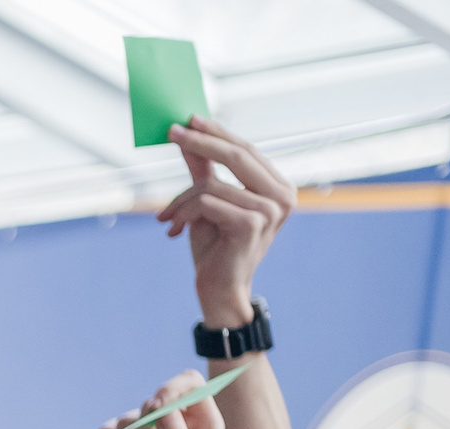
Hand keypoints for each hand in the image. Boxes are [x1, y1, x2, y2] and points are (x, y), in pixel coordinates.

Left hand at [158, 117, 293, 328]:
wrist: (218, 290)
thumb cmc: (214, 248)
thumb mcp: (208, 203)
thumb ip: (204, 170)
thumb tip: (189, 137)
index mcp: (277, 188)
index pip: (247, 150)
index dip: (219, 133)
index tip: (191, 118)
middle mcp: (282, 196)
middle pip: (237, 154)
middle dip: (201, 141)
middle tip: (172, 131)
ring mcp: (269, 210)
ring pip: (212, 184)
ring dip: (180, 201)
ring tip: (167, 219)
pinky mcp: (251, 224)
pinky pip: (206, 203)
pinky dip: (183, 214)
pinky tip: (175, 231)